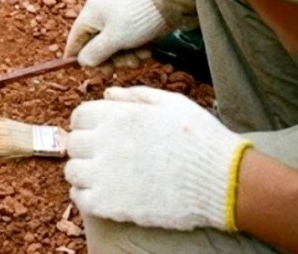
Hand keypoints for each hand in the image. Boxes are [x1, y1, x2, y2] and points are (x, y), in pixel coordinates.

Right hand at [65, 0, 170, 67]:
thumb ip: (95, 53)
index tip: (84, 73)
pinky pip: (129, 42)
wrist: (171, 2)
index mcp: (91, 13)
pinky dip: (137, 50)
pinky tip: (147, 51)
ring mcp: (120, 18)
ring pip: (115, 46)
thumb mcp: (113, 39)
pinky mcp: (136, 23)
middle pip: (96, 45)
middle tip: (116, 69)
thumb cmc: (138, 18)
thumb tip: (82, 62)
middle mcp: (102, 14)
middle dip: (109, 59)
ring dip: (126, 56)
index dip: (77, 57)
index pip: (75, 39)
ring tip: (139, 57)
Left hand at [66, 86, 250, 230]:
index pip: (79, 116)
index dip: (88, 124)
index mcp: (118, 116)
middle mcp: (106, 142)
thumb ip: (135, 96)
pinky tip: (103, 194)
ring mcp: (106, 174)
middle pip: (73, 143)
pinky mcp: (111, 204)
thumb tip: (107, 94)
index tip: (99, 134)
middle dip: (85, 148)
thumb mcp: (172, 103)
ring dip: (83, 173)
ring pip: (72, 171)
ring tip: (103, 176)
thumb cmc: (202, 140)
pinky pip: (80, 199)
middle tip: (103, 157)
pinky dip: (86, 196)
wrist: (225, 182)